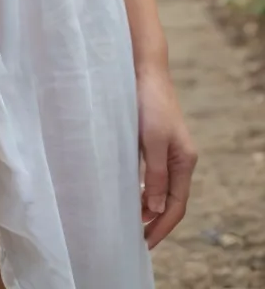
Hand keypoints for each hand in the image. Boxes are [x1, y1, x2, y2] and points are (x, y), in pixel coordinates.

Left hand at [137, 65, 197, 249]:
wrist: (144, 70)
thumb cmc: (149, 103)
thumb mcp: (152, 141)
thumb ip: (155, 174)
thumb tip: (154, 208)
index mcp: (184, 161)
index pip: (176, 204)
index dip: (162, 226)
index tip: (146, 243)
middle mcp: (179, 158)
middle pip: (170, 199)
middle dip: (155, 220)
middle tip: (136, 238)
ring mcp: (167, 149)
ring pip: (160, 187)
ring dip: (148, 206)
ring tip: (131, 221)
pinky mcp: (154, 141)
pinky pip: (151, 173)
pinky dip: (142, 188)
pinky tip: (129, 193)